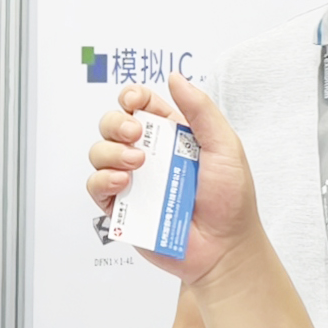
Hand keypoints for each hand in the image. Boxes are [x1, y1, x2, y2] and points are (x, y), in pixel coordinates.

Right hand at [82, 77, 261, 279]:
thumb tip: (175, 78)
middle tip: (135, 134)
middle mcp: (149, 155)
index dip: (131, 96)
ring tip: (136, 164)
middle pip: (112, 124)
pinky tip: (123, 181)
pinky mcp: (121, 208)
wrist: (225, 248)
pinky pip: (96, 187)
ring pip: (99, 152)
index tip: (134, 101)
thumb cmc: (231, 201)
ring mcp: (133, 181)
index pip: (140, 105)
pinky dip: (103, 179)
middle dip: (116, 123)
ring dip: (110, 151)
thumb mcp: (225, 147)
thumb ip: (201, 110)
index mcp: (173, 135)